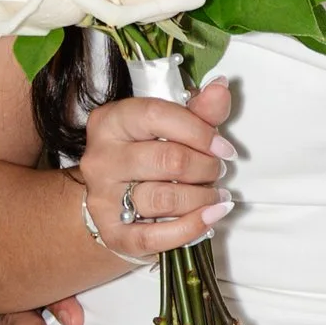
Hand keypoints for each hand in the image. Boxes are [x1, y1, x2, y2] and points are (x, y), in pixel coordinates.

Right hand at [74, 72, 236, 260]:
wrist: (115, 204)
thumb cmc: (148, 158)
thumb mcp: (170, 128)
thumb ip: (198, 110)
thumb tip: (221, 88)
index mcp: (111, 121)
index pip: (158, 116)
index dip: (199, 131)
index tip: (224, 147)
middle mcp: (101, 158)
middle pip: (167, 160)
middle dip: (205, 167)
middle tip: (217, 172)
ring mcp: (103, 197)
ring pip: (165, 198)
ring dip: (202, 198)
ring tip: (215, 195)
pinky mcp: (113, 233)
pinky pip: (156, 236)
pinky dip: (191, 228)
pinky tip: (210, 218)